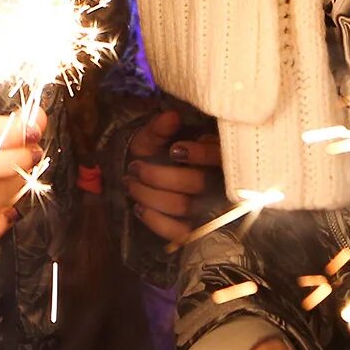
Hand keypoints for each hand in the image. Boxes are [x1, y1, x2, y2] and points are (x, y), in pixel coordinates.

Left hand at [125, 107, 224, 243]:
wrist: (142, 176)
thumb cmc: (153, 154)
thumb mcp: (153, 138)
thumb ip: (160, 127)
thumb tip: (172, 116)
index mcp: (214, 157)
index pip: (219, 157)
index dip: (199, 154)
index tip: (173, 150)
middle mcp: (215, 184)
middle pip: (197, 183)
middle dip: (158, 175)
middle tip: (134, 168)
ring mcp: (205, 210)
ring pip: (183, 205)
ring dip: (149, 194)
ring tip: (130, 183)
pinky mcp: (192, 230)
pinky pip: (179, 232)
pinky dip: (155, 221)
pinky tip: (138, 208)